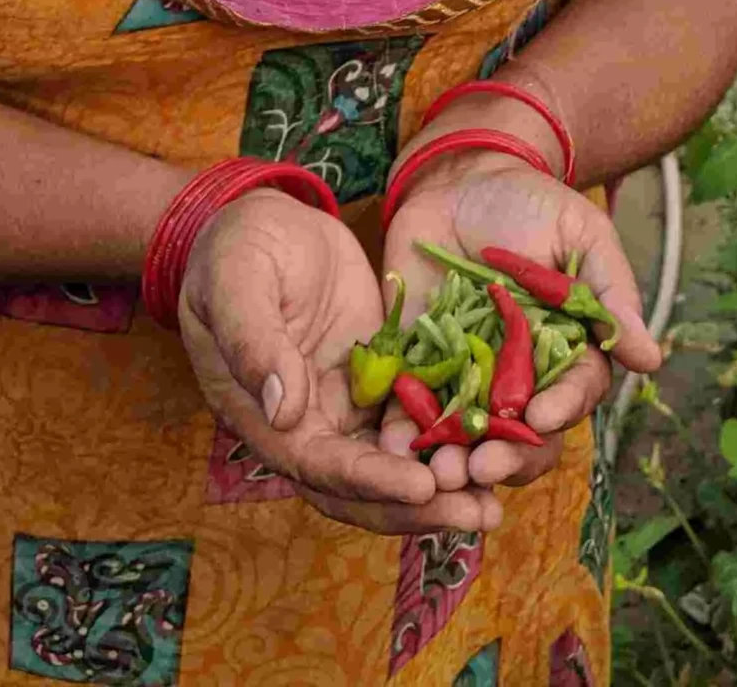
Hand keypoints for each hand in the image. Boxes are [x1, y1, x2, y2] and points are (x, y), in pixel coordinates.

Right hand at [179, 189, 500, 534]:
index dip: (371, 482)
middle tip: (480, 513)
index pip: (321, 466)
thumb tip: (284, 413)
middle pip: (365, 487)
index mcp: (266, 418)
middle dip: (421, 506)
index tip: (421, 487)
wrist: (266, 223)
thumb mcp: (236, 284)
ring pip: (397, 463)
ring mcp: (349, 405)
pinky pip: (420, 418)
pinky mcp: (382, 379)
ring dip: (445, 486)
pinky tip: (501, 443)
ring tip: (497, 500)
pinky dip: (455, 437)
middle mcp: (309, 426)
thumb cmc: (235, 250)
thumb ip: (254, 345)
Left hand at [380, 150, 664, 491]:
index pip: (573, 393)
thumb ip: (612, 295)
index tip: (543, 416)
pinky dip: (404, 432)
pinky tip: (396, 448)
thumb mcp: (583, 236)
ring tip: (440, 474)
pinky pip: (412, 407)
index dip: (561, 409)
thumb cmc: (533, 203)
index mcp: (568, 350)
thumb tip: (651, 359)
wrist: (461, 178)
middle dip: (506, 454)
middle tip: (483, 466)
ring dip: (456, 460)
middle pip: (522, 433)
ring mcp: (468, 374)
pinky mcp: (418, 365)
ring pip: (469, 434)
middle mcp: (520, 374)